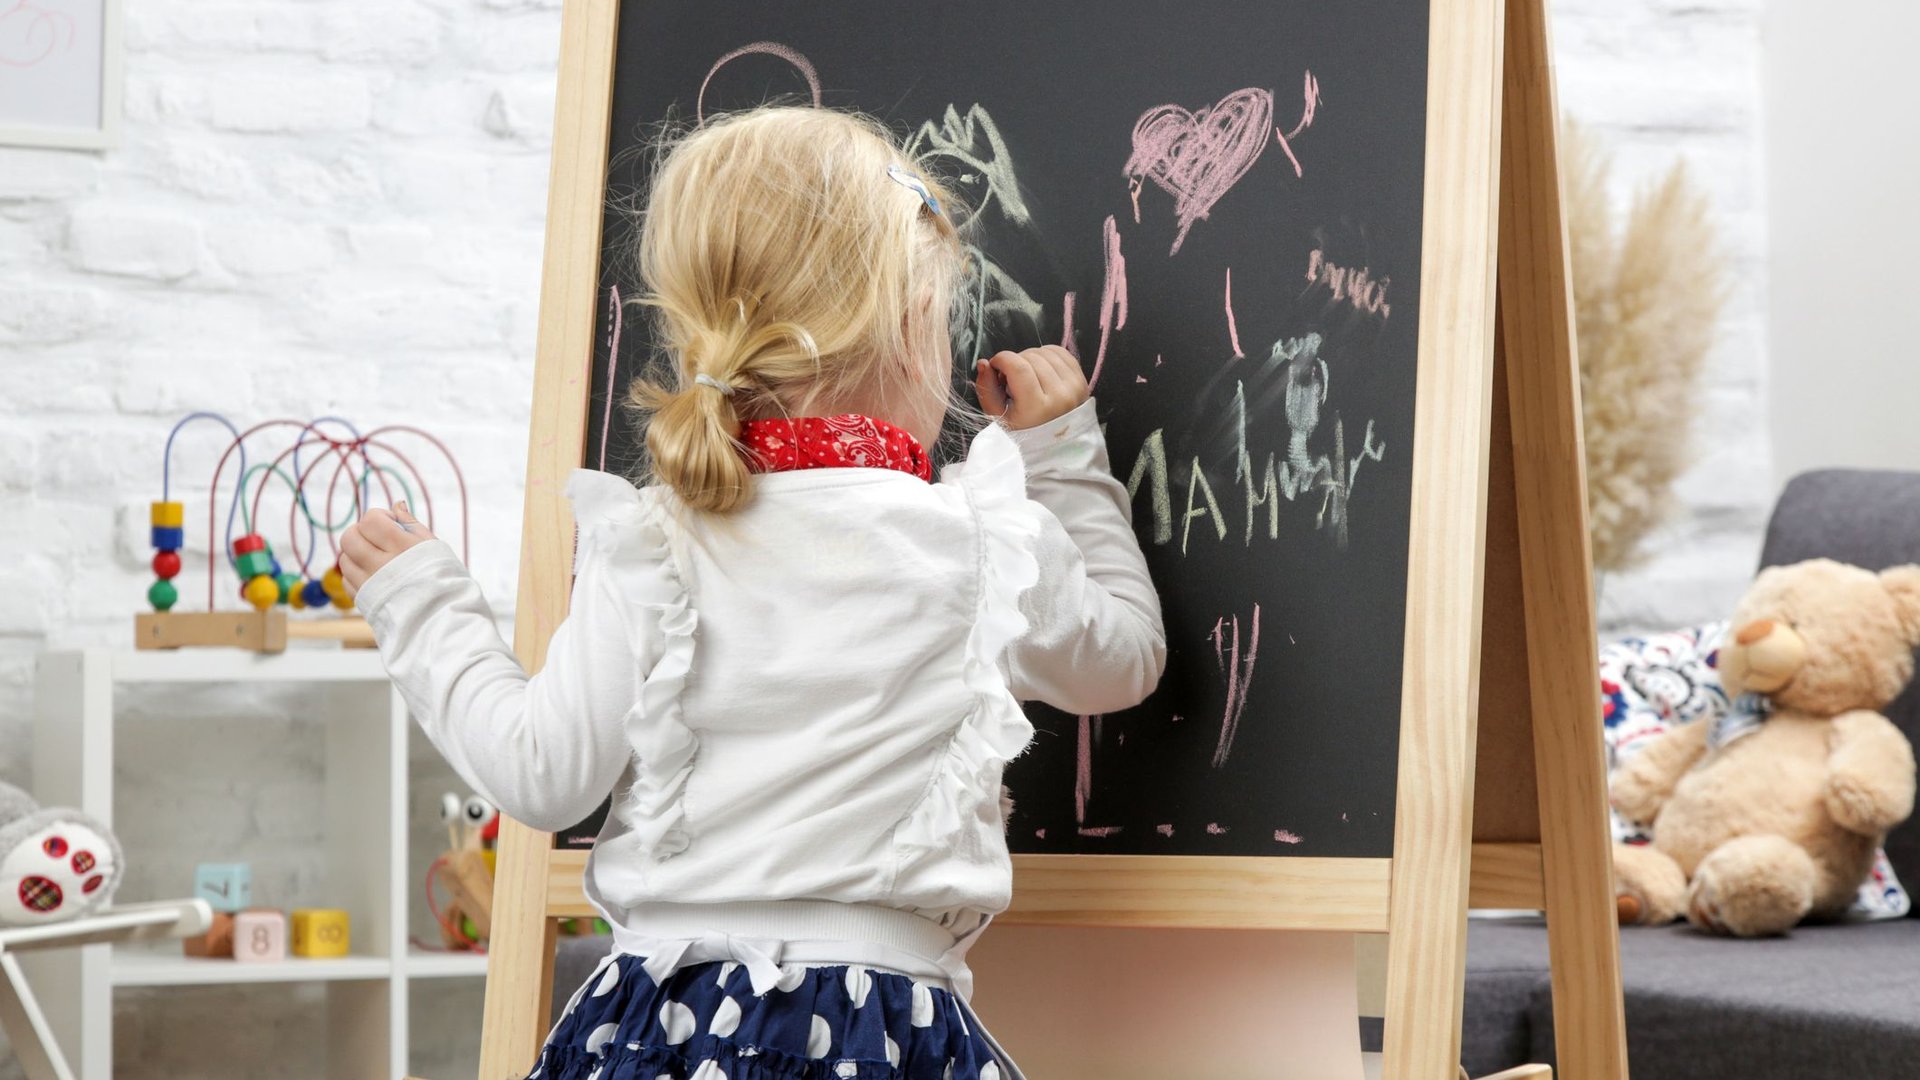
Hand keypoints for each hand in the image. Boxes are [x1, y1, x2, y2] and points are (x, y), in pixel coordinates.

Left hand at [339, 501, 434, 596]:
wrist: (442, 615)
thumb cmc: (442, 576)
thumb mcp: (433, 545)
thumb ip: (412, 524)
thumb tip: (396, 504)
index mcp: (400, 547)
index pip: (370, 519)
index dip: (379, 517)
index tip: (392, 525)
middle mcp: (381, 564)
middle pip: (349, 537)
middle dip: (360, 532)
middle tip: (377, 539)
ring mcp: (370, 584)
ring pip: (344, 559)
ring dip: (356, 554)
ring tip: (377, 559)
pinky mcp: (364, 600)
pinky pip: (347, 581)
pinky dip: (356, 575)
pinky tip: (374, 576)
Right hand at [974, 345, 1088, 429]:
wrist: (1057, 446)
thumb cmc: (1024, 433)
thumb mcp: (998, 416)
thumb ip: (987, 389)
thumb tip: (984, 363)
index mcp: (1036, 407)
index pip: (1018, 367)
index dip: (1002, 359)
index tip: (995, 365)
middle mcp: (1059, 395)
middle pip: (1030, 357)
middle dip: (1015, 361)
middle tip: (1011, 377)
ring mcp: (1074, 387)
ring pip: (1045, 352)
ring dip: (1030, 357)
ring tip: (1026, 374)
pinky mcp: (1082, 380)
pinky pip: (1061, 353)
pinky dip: (1047, 354)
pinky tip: (1040, 368)